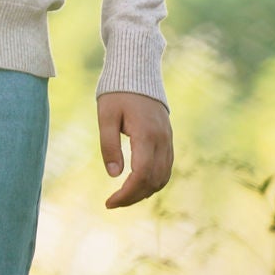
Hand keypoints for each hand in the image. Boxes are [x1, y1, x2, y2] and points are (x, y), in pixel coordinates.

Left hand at [97, 91, 173, 208]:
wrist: (138, 71)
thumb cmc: (117, 92)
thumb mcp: (106, 115)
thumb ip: (109, 145)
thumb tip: (114, 175)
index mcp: (146, 134)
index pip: (141, 174)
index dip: (127, 193)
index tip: (109, 202)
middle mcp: (162, 140)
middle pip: (154, 180)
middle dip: (134, 196)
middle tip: (112, 203)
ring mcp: (168, 140)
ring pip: (163, 177)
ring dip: (145, 191)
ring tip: (123, 197)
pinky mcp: (168, 138)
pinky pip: (166, 167)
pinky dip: (154, 181)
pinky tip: (137, 184)